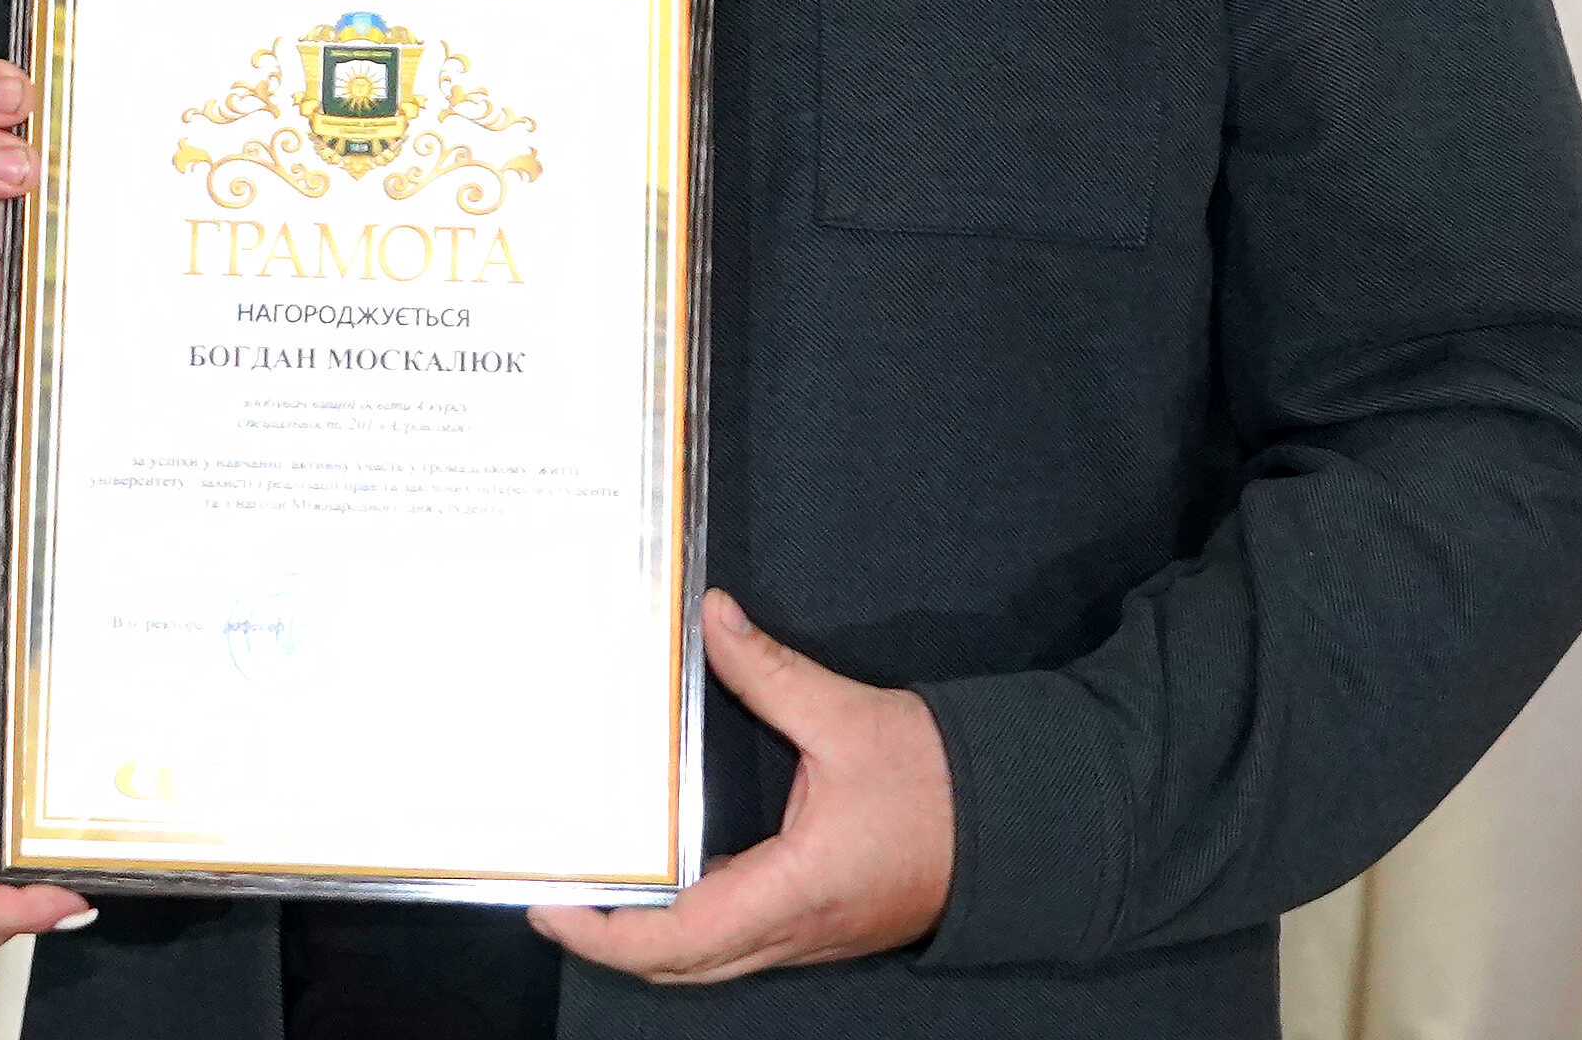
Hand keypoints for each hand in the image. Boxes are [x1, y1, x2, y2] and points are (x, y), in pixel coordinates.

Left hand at [529, 590, 953, 982]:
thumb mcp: (848, 717)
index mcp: (795, 891)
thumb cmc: (943, 781)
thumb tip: (711, 617)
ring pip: (710, 960)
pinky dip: (692, 924)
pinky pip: (741, 940)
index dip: (605, 934)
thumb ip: (769, 671)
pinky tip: (668, 876)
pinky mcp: (823, 924)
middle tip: (553, 896)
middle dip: (610, 942)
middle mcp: (797, 930)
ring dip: (649, 939)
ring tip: (594, 886)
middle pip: (681, 965)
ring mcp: (812, 936)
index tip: (552, 907)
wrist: (1029, 823)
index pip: (677, 939)